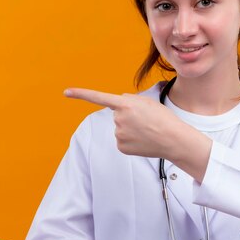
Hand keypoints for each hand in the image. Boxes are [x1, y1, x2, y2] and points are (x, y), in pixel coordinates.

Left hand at [64, 88, 186, 159]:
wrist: (173, 140)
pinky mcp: (121, 147)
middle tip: (145, 120)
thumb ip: (128, 100)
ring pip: (120, 127)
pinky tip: (142, 140)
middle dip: (128, 115)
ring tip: (146, 130)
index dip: (81, 94)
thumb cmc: (162, 118)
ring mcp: (118, 134)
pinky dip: (131, 139)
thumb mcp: (147, 101)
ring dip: (131, 128)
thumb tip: (117, 104)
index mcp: (124, 104)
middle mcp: (118, 119)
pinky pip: (122, 139)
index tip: (66, 92)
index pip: (98, 97)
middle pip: (117, 114)